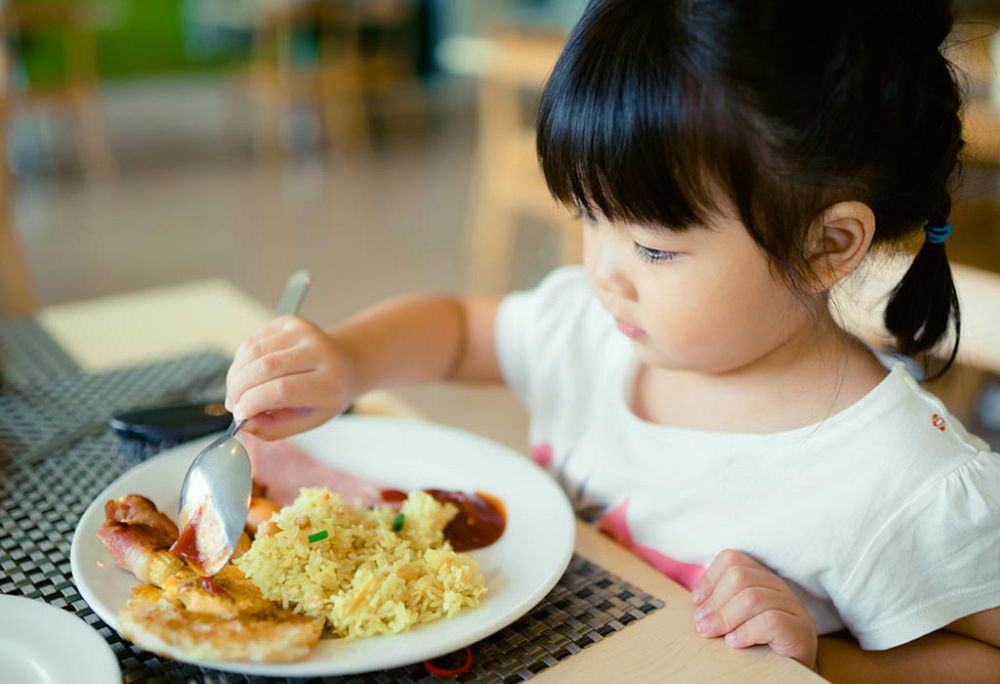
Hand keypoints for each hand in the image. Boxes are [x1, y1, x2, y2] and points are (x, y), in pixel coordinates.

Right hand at [225, 315, 358, 439]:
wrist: (345, 365)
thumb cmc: (324, 397)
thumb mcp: (306, 421)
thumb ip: (273, 428)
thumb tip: (243, 423)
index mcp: (329, 382)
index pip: (283, 389)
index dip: (253, 402)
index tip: (239, 415)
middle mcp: (319, 352)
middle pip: (265, 367)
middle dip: (239, 388)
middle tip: (232, 404)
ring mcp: (304, 332)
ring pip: (254, 351)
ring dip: (236, 375)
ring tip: (237, 391)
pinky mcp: (289, 321)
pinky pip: (252, 340)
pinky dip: (241, 360)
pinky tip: (247, 374)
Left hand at [690, 549, 817, 669]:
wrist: (794, 672)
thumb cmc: (760, 643)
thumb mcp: (736, 620)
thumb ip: (719, 607)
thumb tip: (696, 607)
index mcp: (761, 578)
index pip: (732, 560)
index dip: (709, 579)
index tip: (696, 603)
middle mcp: (778, 587)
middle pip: (739, 576)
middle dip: (715, 601)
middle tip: (702, 625)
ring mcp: (792, 607)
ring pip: (752, 597)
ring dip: (725, 617)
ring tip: (713, 634)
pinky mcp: (799, 629)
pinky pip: (770, 621)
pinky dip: (746, 631)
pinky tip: (735, 642)